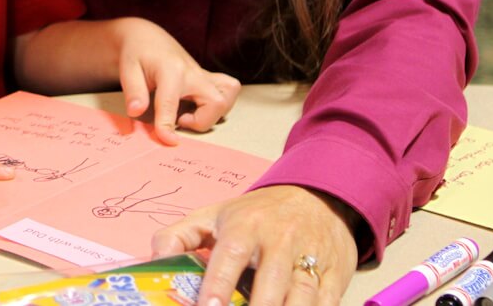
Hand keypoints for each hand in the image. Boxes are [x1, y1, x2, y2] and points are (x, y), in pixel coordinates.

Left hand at [110, 17, 240, 143]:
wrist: (147, 37)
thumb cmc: (136, 53)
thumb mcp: (127, 70)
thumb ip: (133, 92)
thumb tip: (136, 111)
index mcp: (170, 70)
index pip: (170, 103)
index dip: (167, 125)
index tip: (167, 140)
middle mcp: (192, 72)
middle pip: (216, 102)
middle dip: (201, 122)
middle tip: (179, 119)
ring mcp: (203, 75)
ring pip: (228, 96)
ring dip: (213, 113)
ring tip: (190, 113)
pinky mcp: (208, 78)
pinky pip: (229, 90)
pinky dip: (219, 103)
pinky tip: (199, 106)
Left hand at [151, 185, 357, 305]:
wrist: (319, 196)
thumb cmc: (257, 215)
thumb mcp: (214, 216)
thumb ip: (178, 236)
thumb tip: (155, 261)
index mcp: (246, 226)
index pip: (230, 255)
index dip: (218, 284)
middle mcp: (281, 242)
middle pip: (271, 283)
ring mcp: (312, 259)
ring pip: (303, 297)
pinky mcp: (337, 277)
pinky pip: (328, 304)